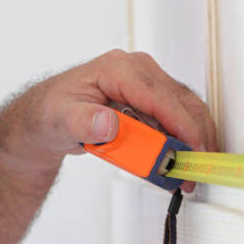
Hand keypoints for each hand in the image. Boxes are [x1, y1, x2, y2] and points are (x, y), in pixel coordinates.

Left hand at [0, 50, 217, 182]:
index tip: (193, 149)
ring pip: (185, 110)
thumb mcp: (60, 120)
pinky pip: (176, 118)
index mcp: (118, 69)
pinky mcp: (151, 98)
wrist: (47, 117)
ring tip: (187, 174)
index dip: (182, 124)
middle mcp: (138, 71)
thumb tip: (107, 123)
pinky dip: (183, 140)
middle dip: (194, 137)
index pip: (160, 96)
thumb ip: (83, 122)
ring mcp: (147, 83)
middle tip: (195, 171)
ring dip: (192, 141)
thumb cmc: (51, 112)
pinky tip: (179, 163)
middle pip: (181, 102)